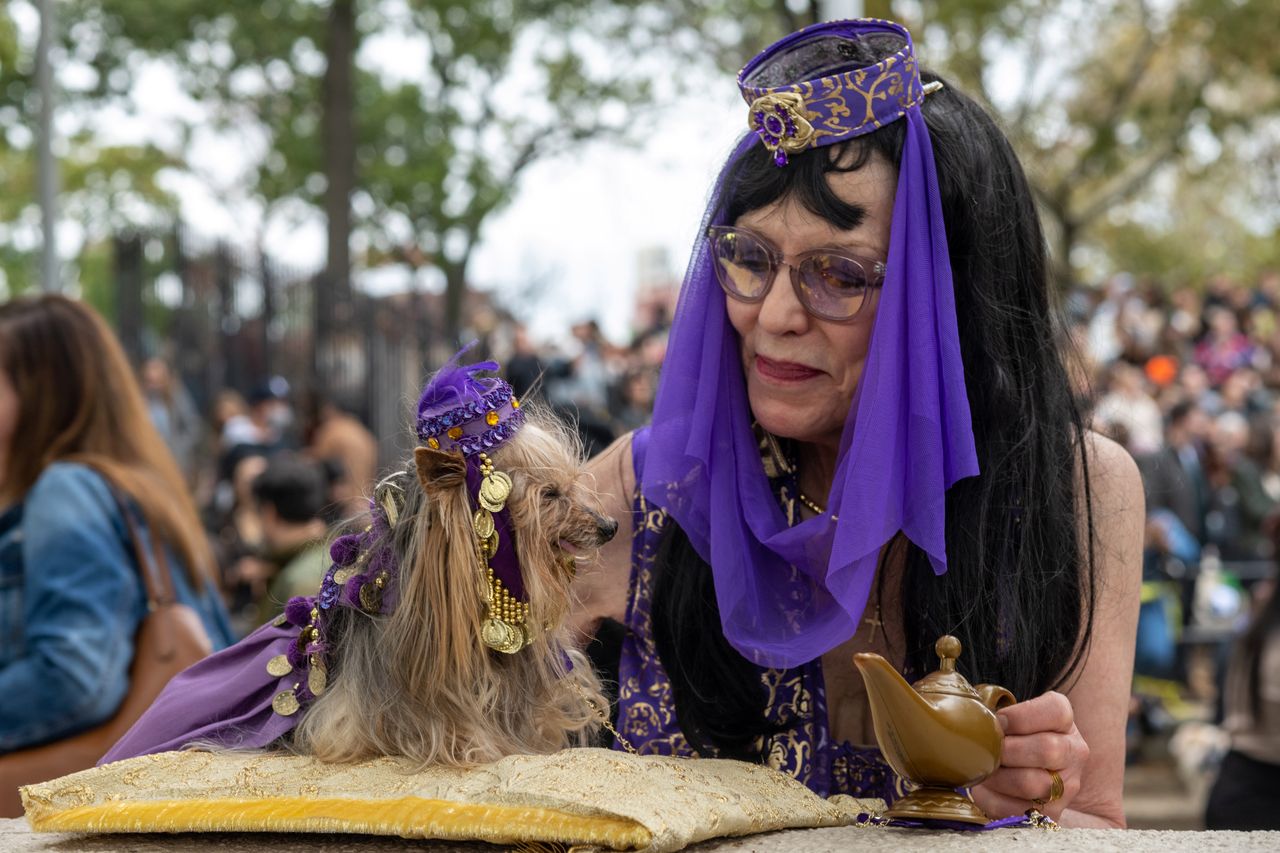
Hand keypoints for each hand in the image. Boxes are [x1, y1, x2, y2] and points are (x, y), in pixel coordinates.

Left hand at [970, 691, 1088, 821]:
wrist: (1027, 770)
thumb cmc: (1012, 737)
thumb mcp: (1012, 718)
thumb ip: (998, 717)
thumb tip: (973, 722)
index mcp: (1065, 722)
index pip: (1055, 711)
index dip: (1020, 716)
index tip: (998, 722)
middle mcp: (1074, 752)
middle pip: (1047, 749)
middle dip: (1007, 750)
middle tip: (987, 750)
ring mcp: (1067, 786)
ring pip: (1032, 783)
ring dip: (998, 777)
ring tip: (984, 770)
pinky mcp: (1053, 814)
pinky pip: (1018, 809)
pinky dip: (993, 799)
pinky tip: (985, 789)